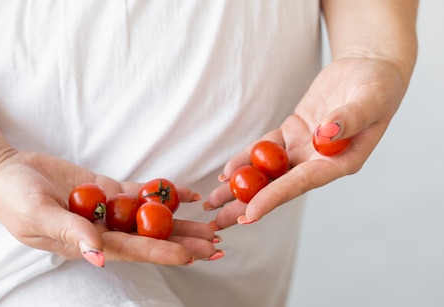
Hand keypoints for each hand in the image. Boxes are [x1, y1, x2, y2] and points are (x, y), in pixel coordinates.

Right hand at [0, 150, 218, 265]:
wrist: (3, 172)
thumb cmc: (12, 199)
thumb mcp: (37, 216)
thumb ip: (69, 234)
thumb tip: (98, 259)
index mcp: (85, 243)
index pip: (130, 250)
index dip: (160, 252)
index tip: (190, 255)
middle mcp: (100, 229)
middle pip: (148, 237)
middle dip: (182, 240)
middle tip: (216, 243)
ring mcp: (104, 208)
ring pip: (148, 216)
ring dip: (178, 221)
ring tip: (210, 223)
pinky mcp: (104, 188)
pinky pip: (137, 192)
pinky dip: (160, 192)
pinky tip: (185, 194)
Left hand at [204, 57, 409, 227]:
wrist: (370, 69)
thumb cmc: (379, 86)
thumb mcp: (371, 98)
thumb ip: (350, 118)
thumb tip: (325, 134)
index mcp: (341, 162)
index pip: (302, 183)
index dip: (274, 198)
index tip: (249, 214)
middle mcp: (320, 162)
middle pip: (278, 187)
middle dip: (248, 205)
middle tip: (218, 224)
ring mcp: (304, 149)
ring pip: (267, 172)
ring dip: (240, 187)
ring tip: (213, 203)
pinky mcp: (293, 133)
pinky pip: (265, 149)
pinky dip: (245, 160)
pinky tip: (226, 173)